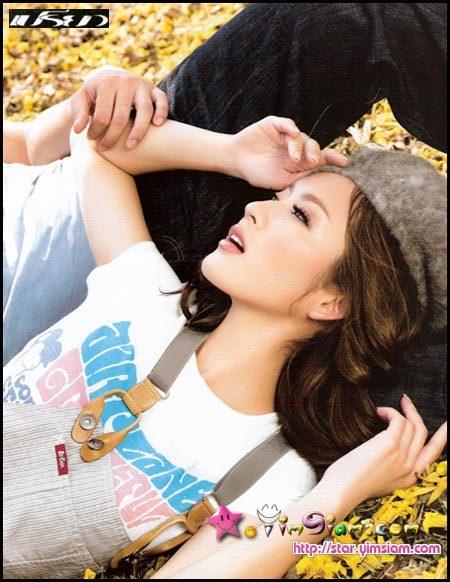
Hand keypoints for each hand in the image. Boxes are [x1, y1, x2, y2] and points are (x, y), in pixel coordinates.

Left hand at [70, 66, 168, 150]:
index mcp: (107, 84)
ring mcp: (142, 85)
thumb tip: (79, 130)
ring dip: (138, 131)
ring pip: (144, 111)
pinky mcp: (154, 89)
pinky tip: (157, 125)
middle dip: (112, 136)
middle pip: (121, 116)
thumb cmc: (95, 94)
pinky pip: (162, 100)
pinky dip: (162, 111)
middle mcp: (125, 82)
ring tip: (130, 146)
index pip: (102, 115)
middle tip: (105, 149)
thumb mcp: (82, 99)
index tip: (91, 140)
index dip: (96, 131)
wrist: (112, 78)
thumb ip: (79, 113)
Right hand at [230, 115, 348, 189]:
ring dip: (299, 147)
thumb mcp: (281, 181)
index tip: (345, 162)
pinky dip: (291, 127)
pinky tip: (292, 132)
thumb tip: (317, 170)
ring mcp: (286, 135)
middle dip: (316, 153)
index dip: (333, 158)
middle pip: (314, 146)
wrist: (237, 162)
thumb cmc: (259, 174)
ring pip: (301, 137)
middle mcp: (296, 147)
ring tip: (293, 158)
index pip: (320, 159)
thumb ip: (298, 176)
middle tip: (313, 162)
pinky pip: (287, 123)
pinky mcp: (275, 125)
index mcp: (300, 162)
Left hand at [319, 394, 446, 507]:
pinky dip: (390, 411)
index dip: (443, 437)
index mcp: (410, 478)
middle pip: (423, 433)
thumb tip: (390, 444)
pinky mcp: (390, 445)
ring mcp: (402, 456)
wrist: (341, 491)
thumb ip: (392, 466)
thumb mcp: (381, 479)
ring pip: (411, 424)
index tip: (448, 425)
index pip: (433, 453)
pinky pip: (398, 419)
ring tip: (382, 411)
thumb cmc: (352, 483)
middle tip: (405, 402)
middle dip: (415, 413)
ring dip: (399, 411)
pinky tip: (379, 412)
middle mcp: (410, 468)